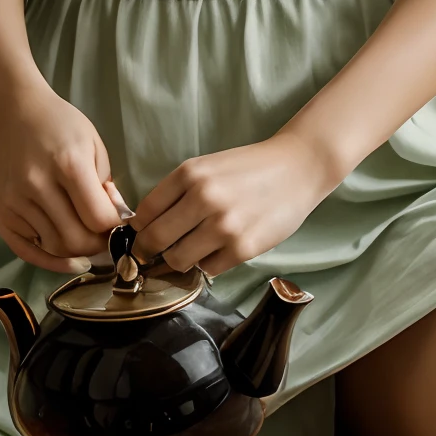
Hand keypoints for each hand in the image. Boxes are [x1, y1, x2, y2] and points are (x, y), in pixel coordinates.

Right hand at [0, 75, 127, 274]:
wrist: (14, 113)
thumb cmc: (60, 124)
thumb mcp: (95, 145)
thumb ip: (106, 185)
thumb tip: (115, 222)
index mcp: (68, 164)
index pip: (98, 218)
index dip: (114, 228)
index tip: (120, 224)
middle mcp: (37, 185)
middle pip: (75, 240)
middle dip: (98, 245)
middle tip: (106, 238)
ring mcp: (15, 201)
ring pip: (54, 248)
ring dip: (76, 251)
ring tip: (88, 239)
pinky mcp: (1, 213)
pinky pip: (27, 251)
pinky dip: (51, 260)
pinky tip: (68, 259)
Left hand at [131, 134, 334, 276]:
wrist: (297, 168)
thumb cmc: (249, 168)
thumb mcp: (207, 166)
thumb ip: (177, 192)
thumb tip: (145, 226)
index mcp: (189, 174)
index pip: (144, 213)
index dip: (138, 230)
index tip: (140, 237)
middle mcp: (203, 198)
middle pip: (155, 241)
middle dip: (149, 251)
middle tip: (153, 254)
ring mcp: (223, 225)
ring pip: (178, 260)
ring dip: (180, 259)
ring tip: (193, 249)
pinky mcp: (243, 248)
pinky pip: (208, 269)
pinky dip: (209, 263)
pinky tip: (220, 248)